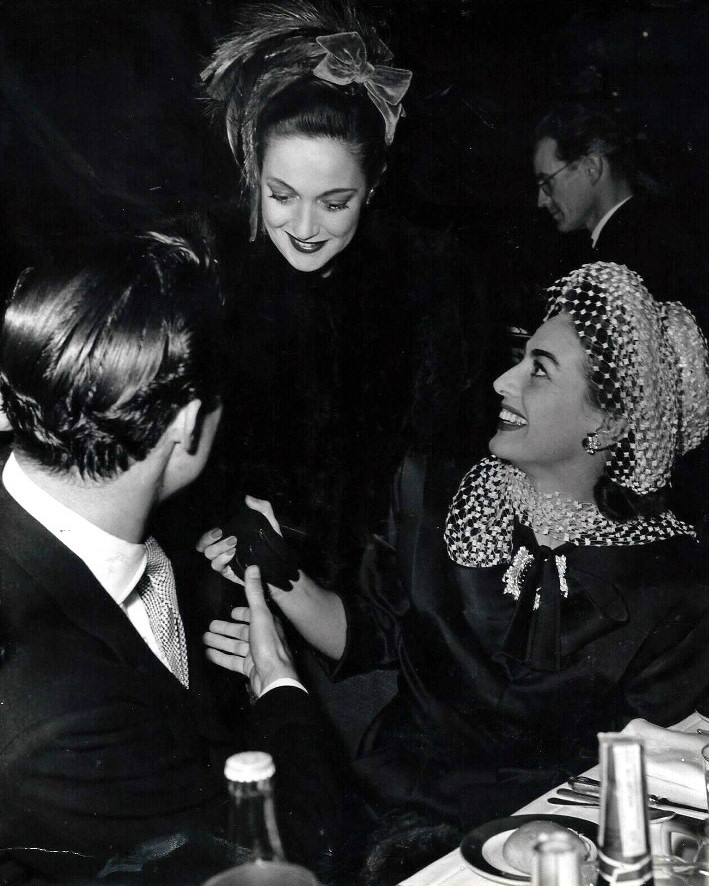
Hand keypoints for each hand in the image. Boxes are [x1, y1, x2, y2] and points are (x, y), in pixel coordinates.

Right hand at [196, 496, 298, 591]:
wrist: (279, 560)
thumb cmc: (270, 539)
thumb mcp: (268, 521)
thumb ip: (261, 507)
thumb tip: (248, 498)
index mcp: (227, 534)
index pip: (208, 533)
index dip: (207, 531)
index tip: (217, 526)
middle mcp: (221, 547)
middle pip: (202, 544)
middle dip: (208, 538)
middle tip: (221, 533)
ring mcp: (224, 559)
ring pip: (209, 554)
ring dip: (218, 548)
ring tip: (233, 544)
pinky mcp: (228, 570)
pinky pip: (217, 566)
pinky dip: (222, 559)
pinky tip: (233, 554)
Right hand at [203, 565, 297, 696]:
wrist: (273, 678)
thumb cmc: (268, 645)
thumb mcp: (259, 615)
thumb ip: (254, 592)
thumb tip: (253, 567)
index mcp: (267, 623)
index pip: (253, 615)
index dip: (242, 613)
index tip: (231, 612)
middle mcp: (263, 637)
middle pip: (240, 631)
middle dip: (225, 629)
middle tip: (209, 626)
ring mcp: (256, 654)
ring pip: (235, 646)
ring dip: (220, 642)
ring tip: (204, 638)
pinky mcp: (249, 668)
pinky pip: (232, 660)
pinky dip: (220, 656)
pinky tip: (208, 654)